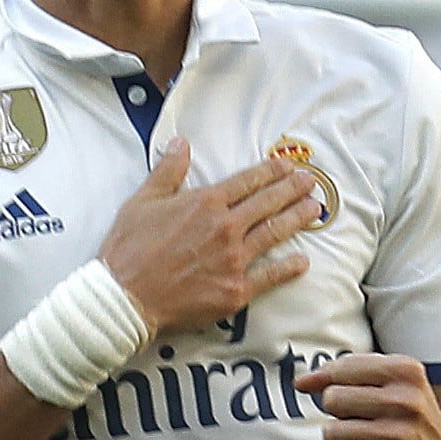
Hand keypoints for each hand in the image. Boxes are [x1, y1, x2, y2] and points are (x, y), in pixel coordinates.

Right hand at [98, 138, 318, 333]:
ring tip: (315, 209)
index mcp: (205, 203)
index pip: (247, 182)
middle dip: (292, 189)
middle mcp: (225, 227)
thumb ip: (168, 171)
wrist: (125, 296)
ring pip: (274, 233)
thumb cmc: (128, 249)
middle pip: (267, 203)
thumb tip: (181, 143)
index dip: (270, 172)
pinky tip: (303, 261)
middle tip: (310, 181)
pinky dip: (289, 268)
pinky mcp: (235, 290)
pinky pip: (269, 276)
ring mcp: (233, 259)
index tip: (287, 166)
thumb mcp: (143, 201)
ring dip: (297, 219)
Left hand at [295, 353, 440, 439]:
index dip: (329, 382)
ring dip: (342, 439)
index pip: (342, 368)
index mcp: (405, 372)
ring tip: (367, 439)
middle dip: (339, 412)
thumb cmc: (407, 417)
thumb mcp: (389, 383)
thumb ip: (343, 375)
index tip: (334, 391)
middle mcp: (406, 401)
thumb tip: (301, 383)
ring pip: (333, 433)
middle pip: (332, 400)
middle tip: (362, 419)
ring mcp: (401, 435)